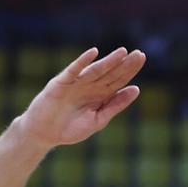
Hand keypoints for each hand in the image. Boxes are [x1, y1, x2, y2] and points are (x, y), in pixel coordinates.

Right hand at [16, 47, 145, 148]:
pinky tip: (93, 53)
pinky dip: (82, 62)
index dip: (130, 69)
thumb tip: (136, 89)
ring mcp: (76, 83)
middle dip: (125, 64)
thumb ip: (116, 105)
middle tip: (140, 54)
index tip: (142, 58)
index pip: (119, 79)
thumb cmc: (71, 128)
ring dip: (109, 61)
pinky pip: (73, 70)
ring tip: (123, 52)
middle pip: (111, 73)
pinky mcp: (61, 83)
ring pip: (96, 70)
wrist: (45, 134)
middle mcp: (90, 86)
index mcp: (100, 95)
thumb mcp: (99, 119)